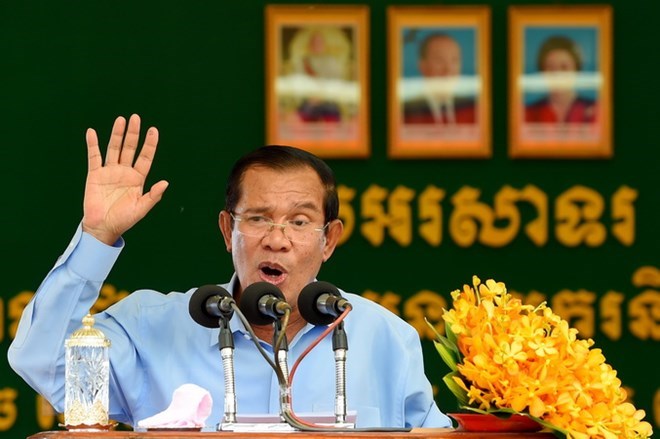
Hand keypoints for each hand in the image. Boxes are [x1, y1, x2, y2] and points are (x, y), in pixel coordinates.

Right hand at [82, 114, 168, 244]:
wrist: (102, 227)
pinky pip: (94, 157)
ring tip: (121, 119)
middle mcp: (124, 172)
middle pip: (130, 148)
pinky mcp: (95, 175)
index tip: (153, 130)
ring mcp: (109, 172)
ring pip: (114, 149)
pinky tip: (92, 132)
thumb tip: (166, 182)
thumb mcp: (141, 209)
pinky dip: (92, 144)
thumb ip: (153, 196)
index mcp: (138, 179)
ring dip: (117, 134)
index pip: (145, 157)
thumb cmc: (124, 220)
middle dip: (133, 134)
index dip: (150, 144)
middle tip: (135, 118)